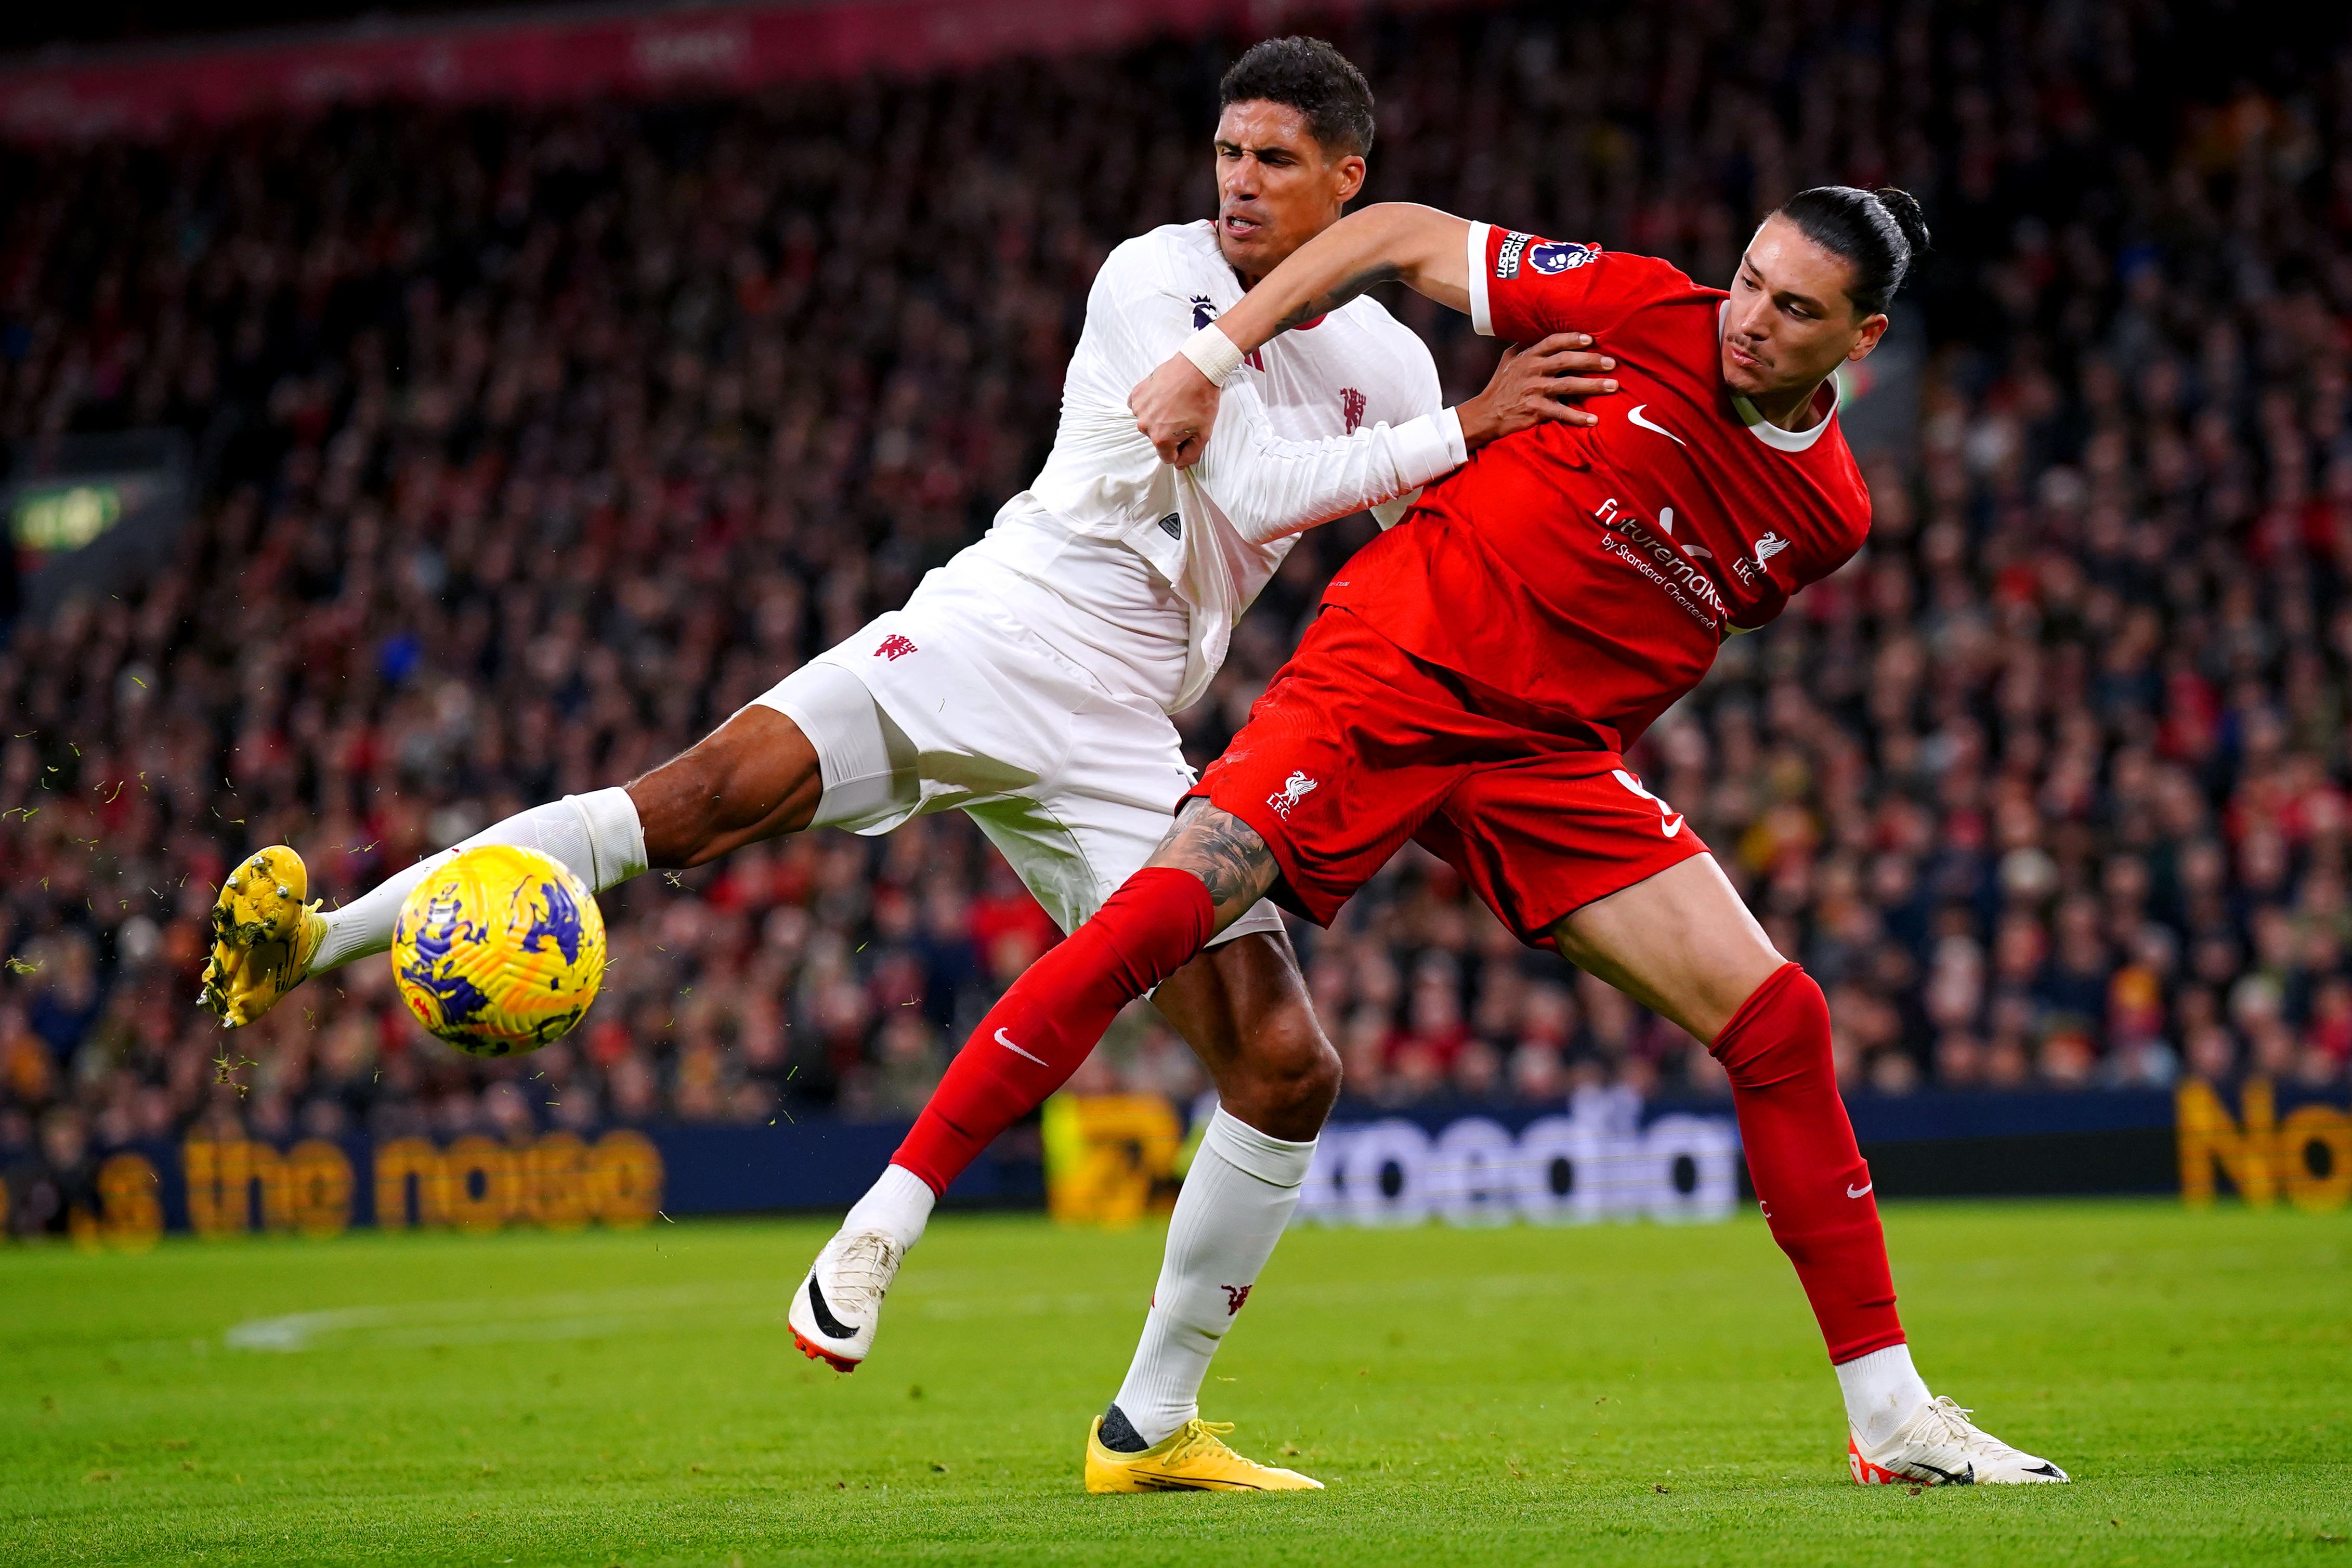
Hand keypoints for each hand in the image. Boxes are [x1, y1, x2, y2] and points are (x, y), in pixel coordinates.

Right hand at [1132, 355, 1222, 467]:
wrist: (1197, 367)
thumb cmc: (1202, 399)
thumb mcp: (1204, 433)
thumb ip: (1191, 454)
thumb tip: (1180, 465)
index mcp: (1161, 439)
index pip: (1167, 457)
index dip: (1180, 448)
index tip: (1187, 434)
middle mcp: (1145, 426)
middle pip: (1157, 439)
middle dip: (1169, 431)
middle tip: (1183, 415)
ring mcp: (1139, 408)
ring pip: (1149, 422)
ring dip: (1159, 417)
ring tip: (1174, 403)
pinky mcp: (1137, 393)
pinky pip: (1139, 406)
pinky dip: (1149, 404)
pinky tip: (1163, 396)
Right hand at [1456, 333, 1618, 449]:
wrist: (1485, 414)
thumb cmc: (1500, 386)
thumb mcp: (1508, 360)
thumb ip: (1524, 346)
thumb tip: (1536, 331)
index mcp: (1528, 356)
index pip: (1553, 342)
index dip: (1573, 339)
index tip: (1591, 340)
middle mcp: (1532, 370)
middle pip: (1566, 360)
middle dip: (1591, 360)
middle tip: (1612, 363)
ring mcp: (1534, 390)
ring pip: (1568, 384)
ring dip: (1593, 385)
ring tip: (1613, 386)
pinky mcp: (1535, 410)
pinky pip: (1561, 413)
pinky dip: (1578, 417)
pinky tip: (1594, 420)